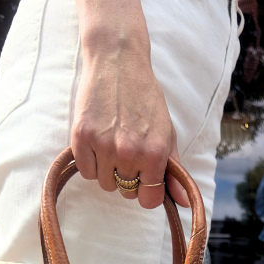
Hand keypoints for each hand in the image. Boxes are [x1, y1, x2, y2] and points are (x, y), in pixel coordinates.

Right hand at [71, 41, 188, 208]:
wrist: (117, 61)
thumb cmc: (145, 98)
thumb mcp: (167, 132)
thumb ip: (174, 170)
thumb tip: (182, 203)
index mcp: (155, 152)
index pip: (149, 200)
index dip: (147, 192)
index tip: (144, 179)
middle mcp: (129, 152)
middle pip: (126, 191)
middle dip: (128, 177)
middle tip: (128, 150)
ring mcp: (103, 145)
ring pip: (104, 183)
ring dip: (108, 170)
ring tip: (112, 143)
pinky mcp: (81, 137)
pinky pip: (86, 171)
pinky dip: (90, 162)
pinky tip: (98, 140)